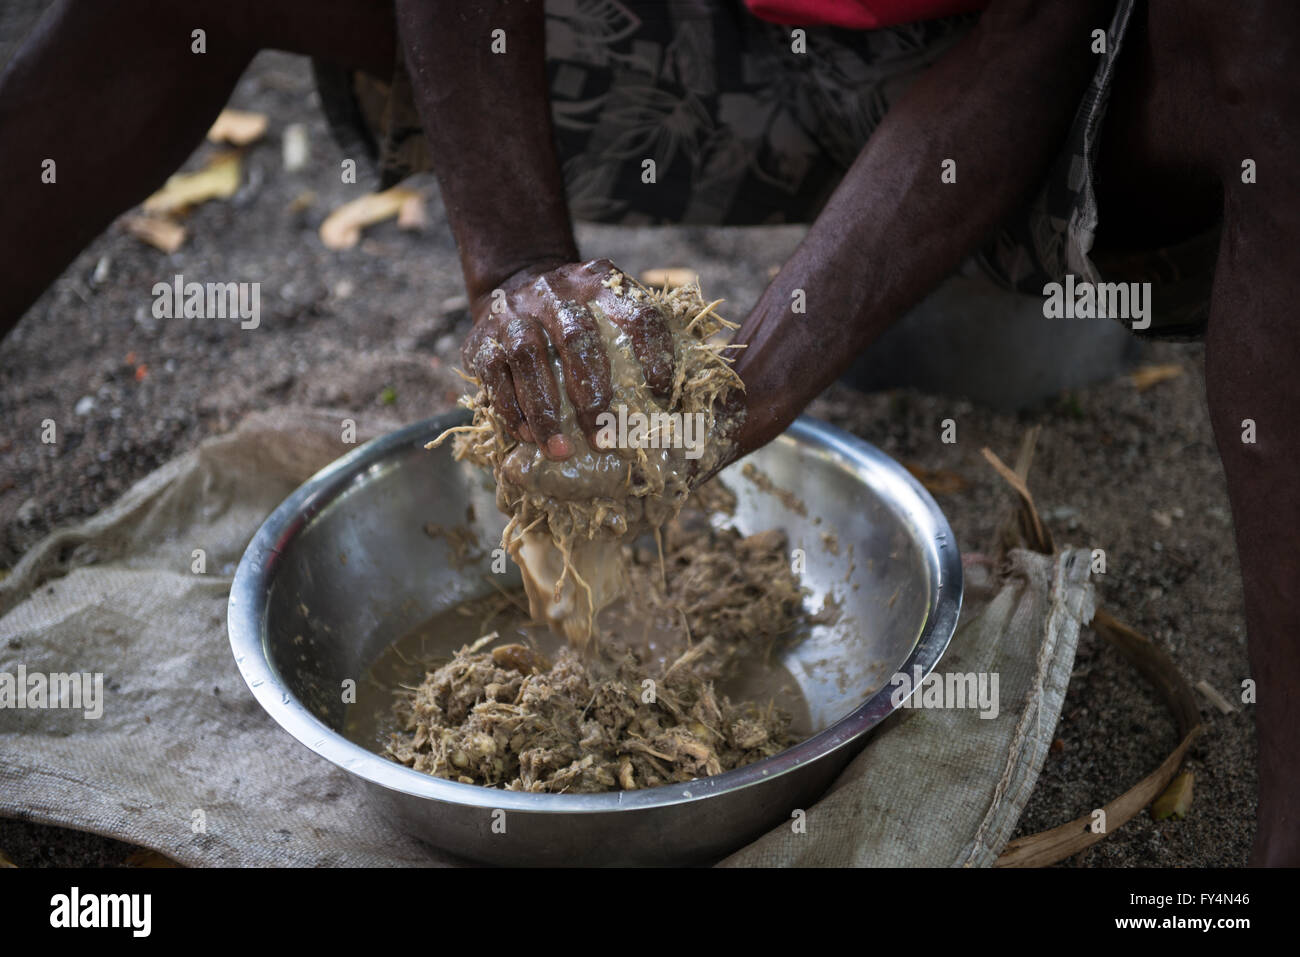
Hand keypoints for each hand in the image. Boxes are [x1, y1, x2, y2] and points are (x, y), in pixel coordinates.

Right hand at [461, 259, 675, 459]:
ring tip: (561, 451)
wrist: (515, 281)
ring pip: (527, 357)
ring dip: (545, 410)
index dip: (654, 354)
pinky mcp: (481, 338)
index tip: (662, 395)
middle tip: (604, 440)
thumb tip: (666, 404)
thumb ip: (635, 344)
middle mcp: (555, 292)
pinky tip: (527, 436)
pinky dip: (510, 409)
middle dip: (592, 395)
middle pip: (577, 338)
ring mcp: (514, 313)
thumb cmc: (577, 315)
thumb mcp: (608, 309)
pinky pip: (492, 375)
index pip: (636, 314)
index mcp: (599, 283)